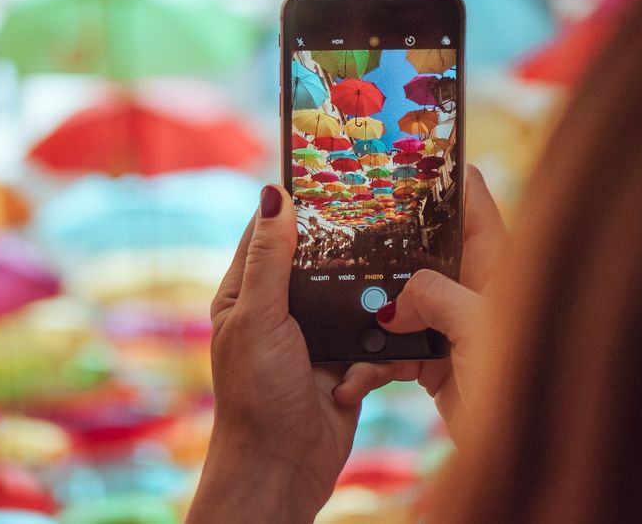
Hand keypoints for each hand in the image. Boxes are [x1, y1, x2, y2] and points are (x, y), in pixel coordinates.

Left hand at [187, 186, 358, 523]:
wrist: (282, 468)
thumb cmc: (257, 393)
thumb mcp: (259, 317)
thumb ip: (271, 258)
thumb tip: (273, 194)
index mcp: (246, 293)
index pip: (269, 232)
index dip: (295, 203)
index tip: (330, 173)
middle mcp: (279, 310)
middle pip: (317, 260)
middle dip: (345, 245)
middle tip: (381, 214)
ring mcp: (313, 336)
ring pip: (349, 295)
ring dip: (366, 296)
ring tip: (395, 274)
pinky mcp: (344, 362)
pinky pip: (369, 336)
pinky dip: (374, 347)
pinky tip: (370, 358)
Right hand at [332, 165, 506, 442]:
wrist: (530, 455)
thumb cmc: (527, 382)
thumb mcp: (479, 326)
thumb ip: (434, 296)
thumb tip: (394, 301)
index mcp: (500, 265)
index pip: (471, 202)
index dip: (438, 176)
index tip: (400, 156)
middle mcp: (476, 288)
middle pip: (424, 250)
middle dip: (385, 247)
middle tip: (343, 233)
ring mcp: (454, 325)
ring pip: (401, 303)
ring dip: (369, 319)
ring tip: (339, 329)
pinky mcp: (437, 362)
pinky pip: (395, 350)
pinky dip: (372, 364)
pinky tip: (351, 381)